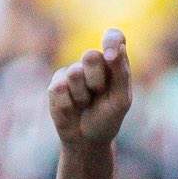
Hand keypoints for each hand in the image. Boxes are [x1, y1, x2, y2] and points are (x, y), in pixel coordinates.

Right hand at [48, 30, 132, 146]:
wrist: (87, 140)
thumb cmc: (108, 118)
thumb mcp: (121, 100)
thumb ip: (121, 74)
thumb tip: (119, 48)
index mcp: (112, 64)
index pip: (115, 38)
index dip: (111, 40)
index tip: (110, 53)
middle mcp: (92, 64)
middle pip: (91, 56)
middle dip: (97, 79)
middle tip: (99, 94)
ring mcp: (71, 72)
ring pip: (75, 74)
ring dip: (83, 95)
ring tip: (85, 104)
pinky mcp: (55, 84)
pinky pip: (61, 89)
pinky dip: (70, 104)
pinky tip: (72, 109)